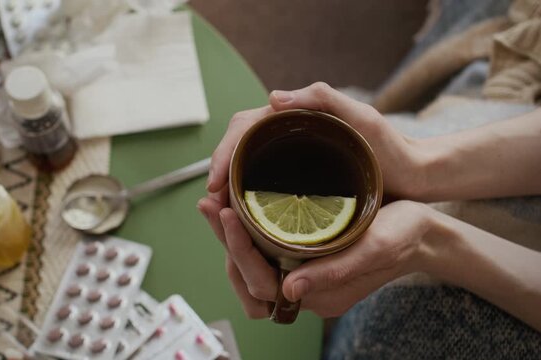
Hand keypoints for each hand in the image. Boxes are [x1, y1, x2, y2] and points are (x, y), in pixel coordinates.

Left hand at [198, 200, 433, 317]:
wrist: (425, 233)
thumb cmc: (405, 236)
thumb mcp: (375, 248)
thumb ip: (334, 272)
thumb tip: (290, 292)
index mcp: (317, 294)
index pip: (260, 280)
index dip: (237, 247)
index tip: (225, 211)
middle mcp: (304, 289)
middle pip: (248, 272)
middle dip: (223, 237)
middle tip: (208, 200)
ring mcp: (302, 275)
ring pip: (252, 261)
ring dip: (229, 233)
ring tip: (215, 199)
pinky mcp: (304, 258)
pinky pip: (264, 249)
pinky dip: (245, 229)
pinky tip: (238, 203)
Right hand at [206, 82, 425, 199]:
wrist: (413, 177)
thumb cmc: (392, 148)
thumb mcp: (363, 119)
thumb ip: (324, 99)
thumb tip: (272, 98)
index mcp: (295, 118)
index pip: (245, 128)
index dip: (225, 153)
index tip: (216, 182)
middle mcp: (289, 135)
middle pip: (240, 146)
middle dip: (220, 170)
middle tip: (211, 202)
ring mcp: (293, 158)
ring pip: (247, 166)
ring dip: (228, 185)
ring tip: (219, 212)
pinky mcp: (300, 180)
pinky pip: (263, 183)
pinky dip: (246, 196)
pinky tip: (242, 215)